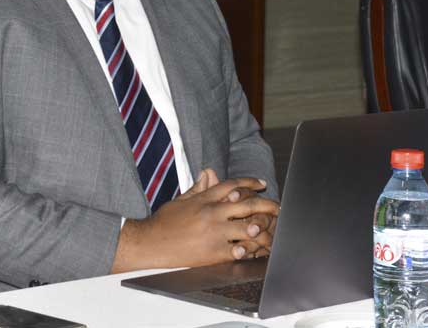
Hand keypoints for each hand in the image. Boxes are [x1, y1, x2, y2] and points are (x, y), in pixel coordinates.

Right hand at [111, 175, 278, 272]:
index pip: (233, 185)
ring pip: (247, 229)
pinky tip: (253, 250)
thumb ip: (198, 188)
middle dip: (267, 206)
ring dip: (262, 231)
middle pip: (247, 205)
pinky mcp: (213, 253)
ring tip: (270, 234)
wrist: (149, 243)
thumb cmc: (163, 222)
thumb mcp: (181, 200)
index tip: (262, 184)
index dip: (250, 183)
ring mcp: (214, 233)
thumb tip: (209, 173)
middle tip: (278, 208)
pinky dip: (248, 250)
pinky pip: (237, 251)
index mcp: (204, 199)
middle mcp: (212, 213)